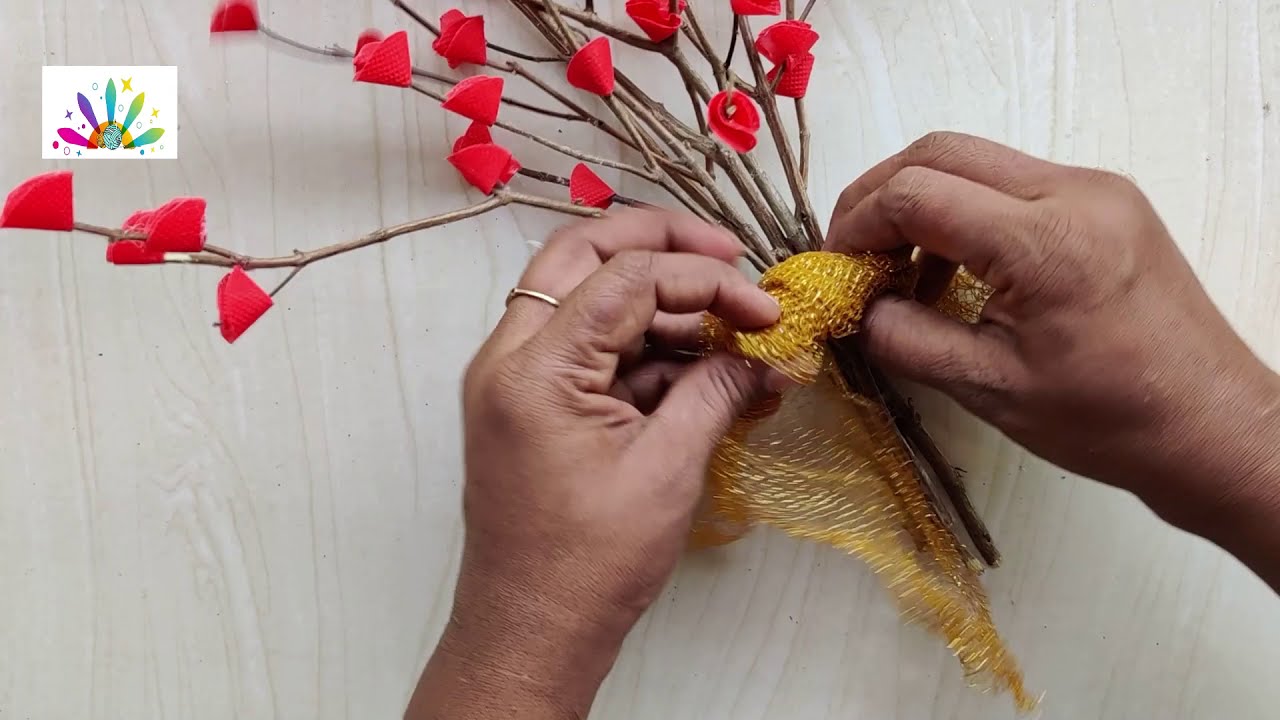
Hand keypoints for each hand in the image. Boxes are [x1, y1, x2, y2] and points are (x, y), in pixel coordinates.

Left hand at [407, 210, 779, 718]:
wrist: (533, 633)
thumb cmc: (588, 565)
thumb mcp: (668, 468)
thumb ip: (716, 392)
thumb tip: (769, 354)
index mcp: (533, 368)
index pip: (625, 279)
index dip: (705, 282)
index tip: (764, 311)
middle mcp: (510, 358)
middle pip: (583, 256)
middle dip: (661, 247)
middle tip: (729, 256)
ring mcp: (518, 379)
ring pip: (587, 298)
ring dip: (662, 305)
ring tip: (735, 333)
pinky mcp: (536, 404)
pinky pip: (591, 350)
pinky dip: (647, 350)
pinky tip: (709, 371)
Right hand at [826, 132, 1279, 581]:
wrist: (1208, 423)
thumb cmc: (1105, 420)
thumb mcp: (989, 389)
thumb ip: (907, 340)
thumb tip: (854, 309)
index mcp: (1045, 242)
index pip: (918, 193)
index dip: (859, 225)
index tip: (837, 271)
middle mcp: (1072, 193)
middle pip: (940, 152)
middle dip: (877, 196)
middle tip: (849, 254)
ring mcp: (1094, 189)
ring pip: (974, 159)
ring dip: (920, 201)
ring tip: (898, 271)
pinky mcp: (1103, 200)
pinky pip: (1010, 184)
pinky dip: (962, 211)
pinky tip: (951, 270)